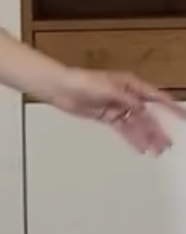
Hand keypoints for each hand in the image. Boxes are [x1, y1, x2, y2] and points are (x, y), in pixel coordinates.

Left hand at [44, 68, 183, 155]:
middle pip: (146, 115)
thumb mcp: (106, 88)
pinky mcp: (107, 116)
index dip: (170, 107)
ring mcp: (117, 107)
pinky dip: (131, 139)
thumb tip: (141, 109)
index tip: (182, 117)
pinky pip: (123, 129)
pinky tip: (140, 148)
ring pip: (136, 125)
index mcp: (131, 84)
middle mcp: (127, 96)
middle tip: (166, 145)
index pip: (155, 97)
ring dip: (145, 138)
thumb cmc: (83, 81)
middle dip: (157, 130)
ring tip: (155, 152)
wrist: (61, 87)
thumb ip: (125, 99)